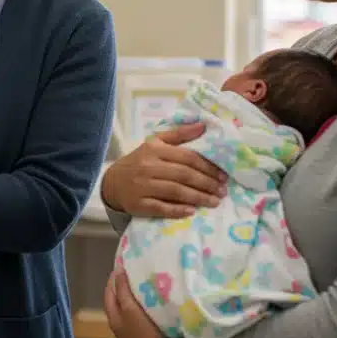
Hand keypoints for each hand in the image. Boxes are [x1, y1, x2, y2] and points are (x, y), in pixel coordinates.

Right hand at [102, 123, 227, 217]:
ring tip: (214, 202)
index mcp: (154, 149)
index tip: (223, 175)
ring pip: (175, 192)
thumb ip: (179, 134)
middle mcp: (148, 167)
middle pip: (184, 175)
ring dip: (198, 198)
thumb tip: (203, 126)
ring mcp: (142, 186)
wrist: (112, 183)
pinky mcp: (138, 204)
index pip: (187, 157)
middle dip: (207, 183)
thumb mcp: (155, 143)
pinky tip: (192, 211)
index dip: (208, 167)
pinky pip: (161, 208)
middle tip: (223, 191)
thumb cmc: (140, 162)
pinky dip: (178, 210)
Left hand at [104, 268, 162, 337]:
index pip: (109, 292)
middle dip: (125, 285)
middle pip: (119, 298)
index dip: (114, 278)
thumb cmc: (141, 330)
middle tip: (134, 271)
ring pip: (131, 305)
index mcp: (113, 317)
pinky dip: (143, 302)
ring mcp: (131, 327)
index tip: (122, 265)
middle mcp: (120, 322)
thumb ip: (122, 290)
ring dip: (135, 293)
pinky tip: (151, 297)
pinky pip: (141, 311)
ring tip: (144, 281)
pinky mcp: (144, 330)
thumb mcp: (129, 308)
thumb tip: (118, 270)